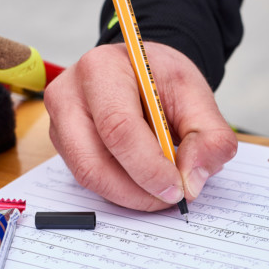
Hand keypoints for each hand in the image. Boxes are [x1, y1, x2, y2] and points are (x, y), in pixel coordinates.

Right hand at [44, 42, 236, 211]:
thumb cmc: (161, 80)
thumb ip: (208, 136)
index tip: (178, 188)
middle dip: (137, 191)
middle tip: (171, 199)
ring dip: (129, 195)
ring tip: (161, 191)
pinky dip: (120, 190)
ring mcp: (59, 123)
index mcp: (101, 70)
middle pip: (93, 161)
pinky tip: (144, 183)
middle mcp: (69, 95)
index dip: (149, 167)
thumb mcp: (196, 96)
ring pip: (88, 177)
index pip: (118, 128)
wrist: (140, 74)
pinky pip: (89, 179)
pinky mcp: (63, 145)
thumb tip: (192, 181)